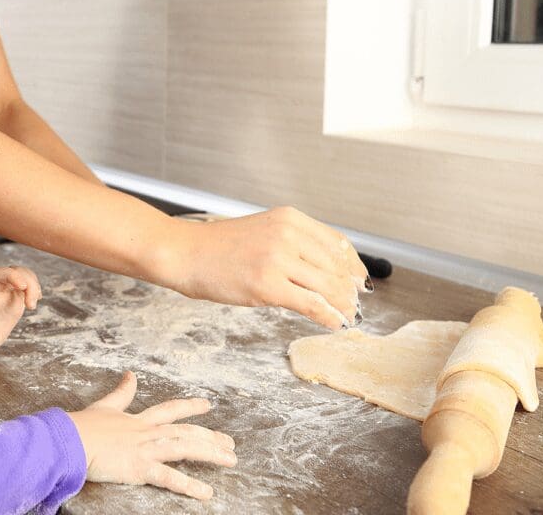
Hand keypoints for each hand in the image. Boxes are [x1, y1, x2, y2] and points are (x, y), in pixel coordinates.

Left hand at [0, 265, 40, 359]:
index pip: (0, 273)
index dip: (12, 274)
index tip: (22, 287)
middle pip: (15, 271)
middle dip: (28, 281)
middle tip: (30, 304)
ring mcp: (8, 296)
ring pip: (23, 277)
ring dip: (33, 286)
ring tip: (32, 305)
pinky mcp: (16, 303)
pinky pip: (27, 289)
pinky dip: (34, 292)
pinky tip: (33, 304)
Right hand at [67, 371, 235, 500]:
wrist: (70, 438)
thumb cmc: (82, 425)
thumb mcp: (105, 405)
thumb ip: (120, 393)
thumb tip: (131, 375)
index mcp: (138, 420)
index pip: (170, 410)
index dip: (189, 407)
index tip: (207, 406)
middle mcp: (147, 432)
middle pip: (186, 431)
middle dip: (211, 436)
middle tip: (231, 443)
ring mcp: (145, 449)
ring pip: (185, 448)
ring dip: (210, 454)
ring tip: (231, 460)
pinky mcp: (139, 467)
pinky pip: (169, 477)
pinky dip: (189, 485)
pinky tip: (206, 493)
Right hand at [159, 206, 369, 330]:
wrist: (183, 253)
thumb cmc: (216, 246)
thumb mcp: (261, 231)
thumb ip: (292, 243)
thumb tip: (325, 270)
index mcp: (288, 218)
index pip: (336, 242)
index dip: (353, 265)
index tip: (360, 281)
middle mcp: (287, 234)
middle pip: (335, 266)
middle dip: (349, 290)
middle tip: (354, 305)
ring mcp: (277, 259)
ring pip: (326, 286)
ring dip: (342, 305)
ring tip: (346, 316)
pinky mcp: (267, 285)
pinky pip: (310, 304)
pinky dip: (327, 316)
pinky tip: (333, 323)